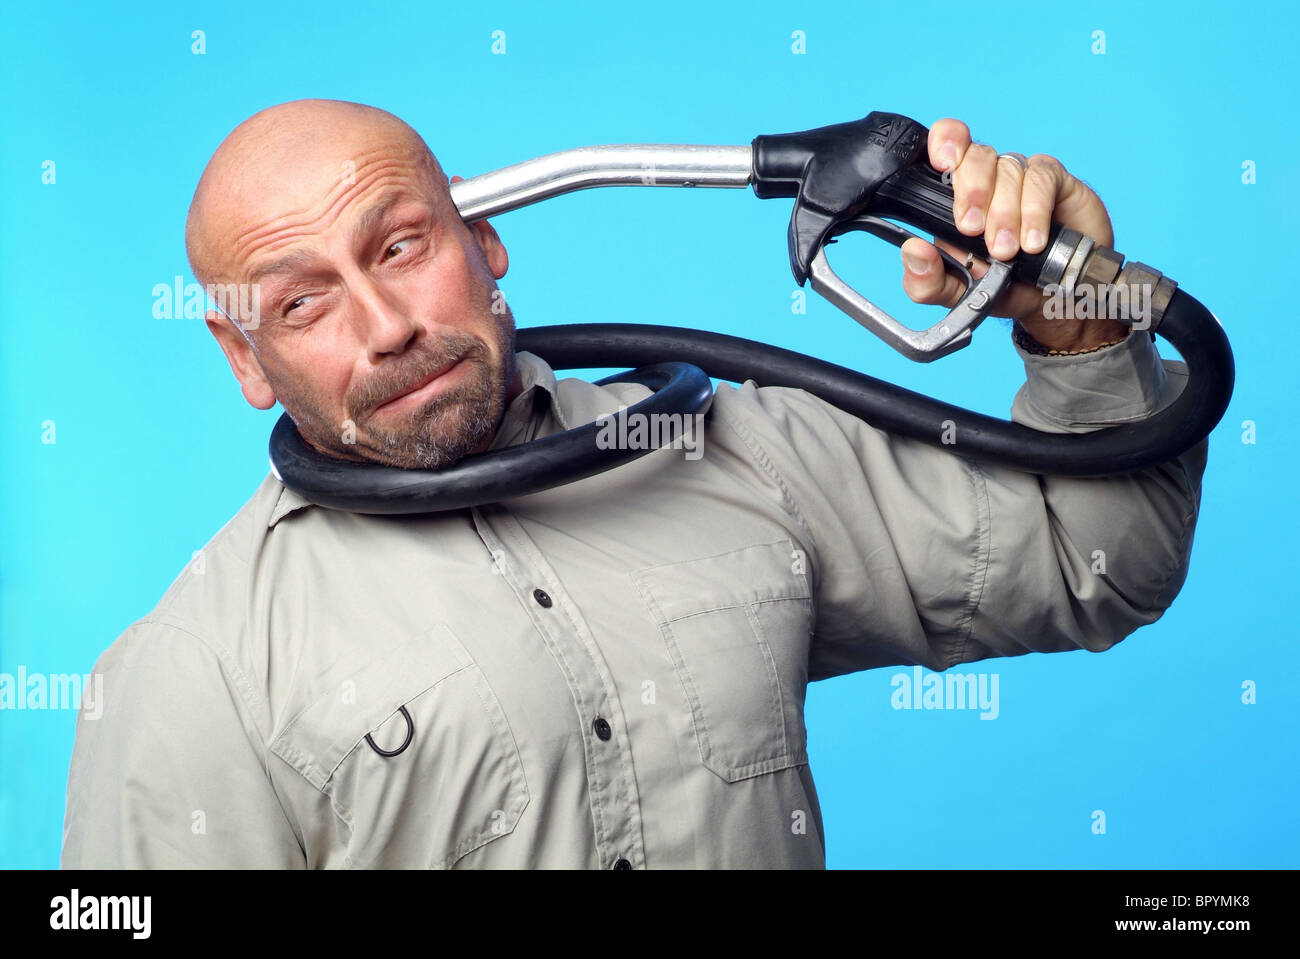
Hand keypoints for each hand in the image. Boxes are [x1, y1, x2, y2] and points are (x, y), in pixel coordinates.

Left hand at [899, 118, 1128, 351]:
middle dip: (972, 192)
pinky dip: (1035, 210)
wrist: (1051, 301)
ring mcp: (1021, 177)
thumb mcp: (957, 293)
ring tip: (1006, 250)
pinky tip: (1032, 240)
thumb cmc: (1002, 286)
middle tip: (972, 230)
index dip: (945, 142)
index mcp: (956, 194)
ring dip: (1005, 212)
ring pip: (1008, 170)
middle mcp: (988, 178)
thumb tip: (912, 251)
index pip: (947, 145)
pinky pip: (1041, 178)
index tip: (943, 163)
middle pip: (976, 156)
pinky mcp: (1054, 182)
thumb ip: (926, 280)